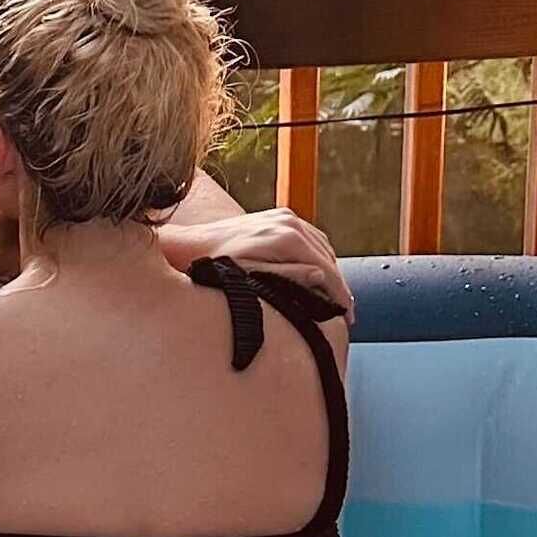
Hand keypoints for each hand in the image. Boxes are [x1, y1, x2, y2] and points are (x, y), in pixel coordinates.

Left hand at [166, 199, 355, 318]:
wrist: (189, 244)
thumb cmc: (215, 268)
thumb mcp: (251, 280)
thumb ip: (288, 279)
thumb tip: (322, 279)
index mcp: (287, 238)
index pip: (327, 271)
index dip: (340, 297)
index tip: (347, 319)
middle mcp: (289, 222)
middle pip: (328, 259)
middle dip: (338, 287)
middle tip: (345, 315)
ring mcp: (284, 217)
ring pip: (322, 248)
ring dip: (330, 272)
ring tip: (334, 299)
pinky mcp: (278, 217)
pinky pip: (310, 238)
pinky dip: (319, 257)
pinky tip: (317, 275)